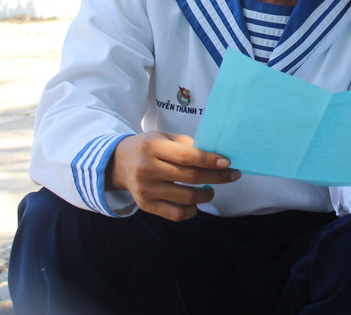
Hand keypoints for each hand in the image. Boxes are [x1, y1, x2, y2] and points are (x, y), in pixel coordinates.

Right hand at [108, 131, 240, 220]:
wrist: (117, 163)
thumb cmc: (148, 147)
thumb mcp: (164, 137)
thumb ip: (187, 145)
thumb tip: (216, 156)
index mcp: (153, 147)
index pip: (187, 156)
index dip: (209, 160)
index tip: (227, 162)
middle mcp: (147, 169)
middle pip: (190, 177)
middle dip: (217, 177)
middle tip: (232, 175)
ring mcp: (146, 190)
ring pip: (186, 197)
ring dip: (206, 194)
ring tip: (211, 189)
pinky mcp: (146, 205)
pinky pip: (175, 214)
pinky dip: (191, 210)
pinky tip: (195, 202)